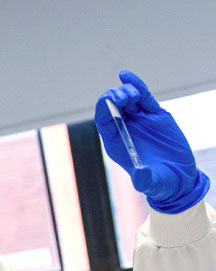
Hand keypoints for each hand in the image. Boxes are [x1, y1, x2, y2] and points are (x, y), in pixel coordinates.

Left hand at [94, 70, 209, 212]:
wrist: (178, 177)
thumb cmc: (160, 182)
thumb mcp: (152, 183)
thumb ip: (145, 181)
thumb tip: (140, 177)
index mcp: (116, 144)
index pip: (103, 121)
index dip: (104, 109)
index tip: (110, 101)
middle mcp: (124, 130)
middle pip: (112, 107)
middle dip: (114, 98)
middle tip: (124, 98)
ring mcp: (139, 121)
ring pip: (127, 100)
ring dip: (126, 92)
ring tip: (131, 96)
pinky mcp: (155, 115)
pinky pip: (143, 97)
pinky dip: (136, 86)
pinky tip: (126, 75)